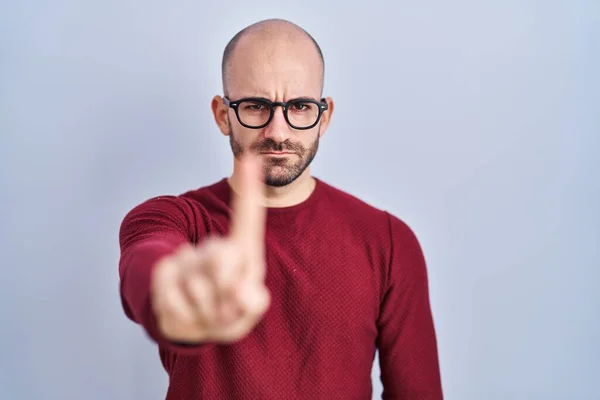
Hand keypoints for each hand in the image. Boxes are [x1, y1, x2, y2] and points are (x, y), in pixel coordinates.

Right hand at [150, 154, 269, 343]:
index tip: (249, 159)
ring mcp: (188, 258)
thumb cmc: (229, 308)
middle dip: (225, 288)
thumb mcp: (248, 306)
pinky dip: (185, 316)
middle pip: (219, 253)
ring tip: (206, 310)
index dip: (249, 189)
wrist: (195, 324)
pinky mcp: (163, 270)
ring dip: (205, 309)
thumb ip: (251, 300)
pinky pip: (172, 297)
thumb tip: (235, 289)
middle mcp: (215, 248)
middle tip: (224, 304)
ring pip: (196, 283)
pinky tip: (188, 312)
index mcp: (242, 252)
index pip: (248, 218)